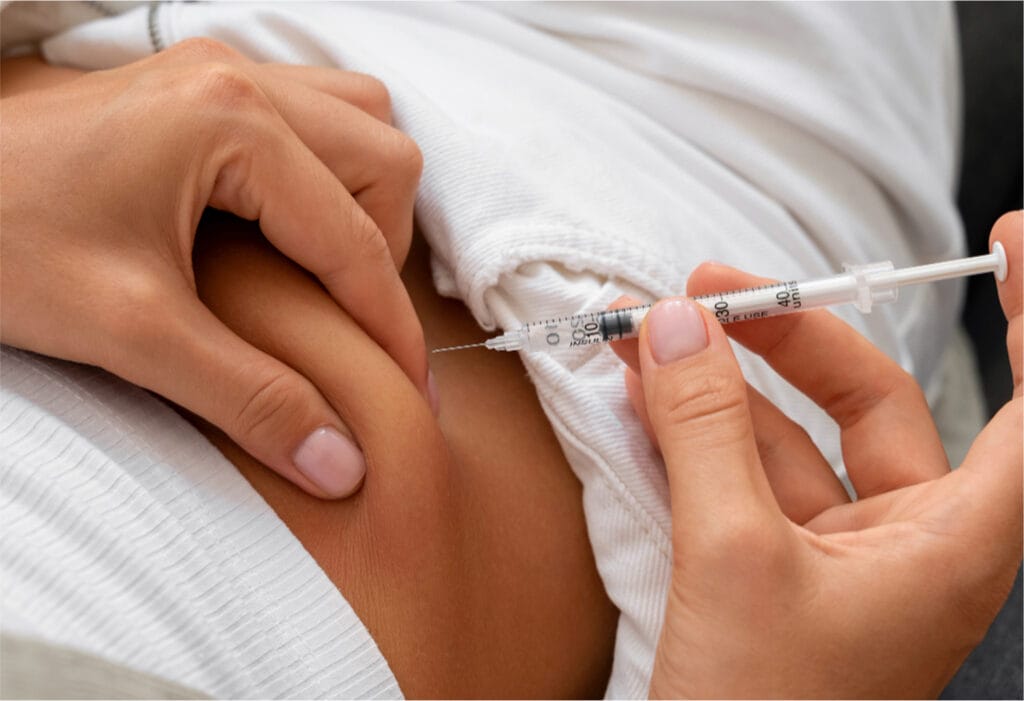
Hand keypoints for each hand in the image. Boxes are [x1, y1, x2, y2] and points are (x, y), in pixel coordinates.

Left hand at [1, 41, 431, 498]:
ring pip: (360, 123)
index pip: (357, 237)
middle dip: (382, 252)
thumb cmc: (3, 240)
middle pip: (384, 158)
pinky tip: (289, 228)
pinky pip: (315, 115)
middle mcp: (240, 77)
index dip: (391, 325)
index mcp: (232, 121)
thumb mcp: (130, 331)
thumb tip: (340, 464)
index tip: (412, 391)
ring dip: (364, 203)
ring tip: (325, 274)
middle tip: (347, 322)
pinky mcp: (203, 86)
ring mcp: (221, 71)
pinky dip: (328, 175)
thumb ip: (248, 397)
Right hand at [610, 212, 1021, 697]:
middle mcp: (909, 540)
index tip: (1015, 238)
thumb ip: (709, 430)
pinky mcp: (774, 566)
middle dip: (789, 339)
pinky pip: (741, 475)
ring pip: (788, 436)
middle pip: (869, 401)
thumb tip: (682, 329)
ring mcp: (836, 554)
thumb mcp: (732, 558)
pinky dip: (695, 432)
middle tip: (713, 293)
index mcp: (954, 542)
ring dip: (718, 383)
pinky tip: (647, 395)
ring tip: (652, 335)